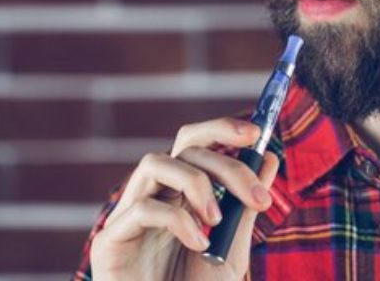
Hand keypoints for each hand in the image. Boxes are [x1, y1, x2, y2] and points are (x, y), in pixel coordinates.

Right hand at [89, 117, 280, 279]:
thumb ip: (245, 208)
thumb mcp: (232, 251)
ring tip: (217, 222)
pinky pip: (142, 208)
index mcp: (178, 195)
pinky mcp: (109, 241)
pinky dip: (177, 220)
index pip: (193, 143)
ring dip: (196, 185)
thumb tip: (270, 158)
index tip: (256, 132)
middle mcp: (151, 197)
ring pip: (154, 163)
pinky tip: (199, 245)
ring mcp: (127, 217)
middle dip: (225, 164)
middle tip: (256, 196)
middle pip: (181, 147)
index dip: (221, 129)